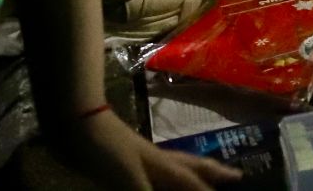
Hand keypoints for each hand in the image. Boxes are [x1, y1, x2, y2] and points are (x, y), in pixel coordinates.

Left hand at [53, 109, 240, 190]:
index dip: (211, 188)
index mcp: (162, 166)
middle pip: (192, 166)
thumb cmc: (106, 151)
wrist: (74, 127)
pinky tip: (155, 181)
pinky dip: (162, 179)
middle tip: (236, 175)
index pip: (194, 182)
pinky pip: (151, 175)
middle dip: (213, 172)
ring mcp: (139, 159)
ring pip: (174, 168)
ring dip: (191, 175)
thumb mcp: (130, 180)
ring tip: (201, 180)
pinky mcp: (121, 162)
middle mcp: (157, 161)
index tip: (239, 181)